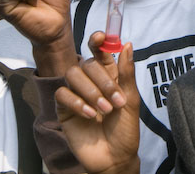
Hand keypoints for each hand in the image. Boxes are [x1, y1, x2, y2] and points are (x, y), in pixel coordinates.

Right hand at [55, 33, 139, 173]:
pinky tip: (91, 116)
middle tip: (115, 100)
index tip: (100, 38)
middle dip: (102, 80)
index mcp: (110, 76)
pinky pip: (63, 94)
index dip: (98, 41)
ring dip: (90, 91)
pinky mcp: (64, 109)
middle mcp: (92, 82)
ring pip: (72, 75)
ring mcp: (77, 94)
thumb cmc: (126, 130)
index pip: (100, 52)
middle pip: (87, 63)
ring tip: (104, 110)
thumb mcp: (131, 100)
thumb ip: (126, 73)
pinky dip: (77, 103)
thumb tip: (127, 44)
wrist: (115, 157)